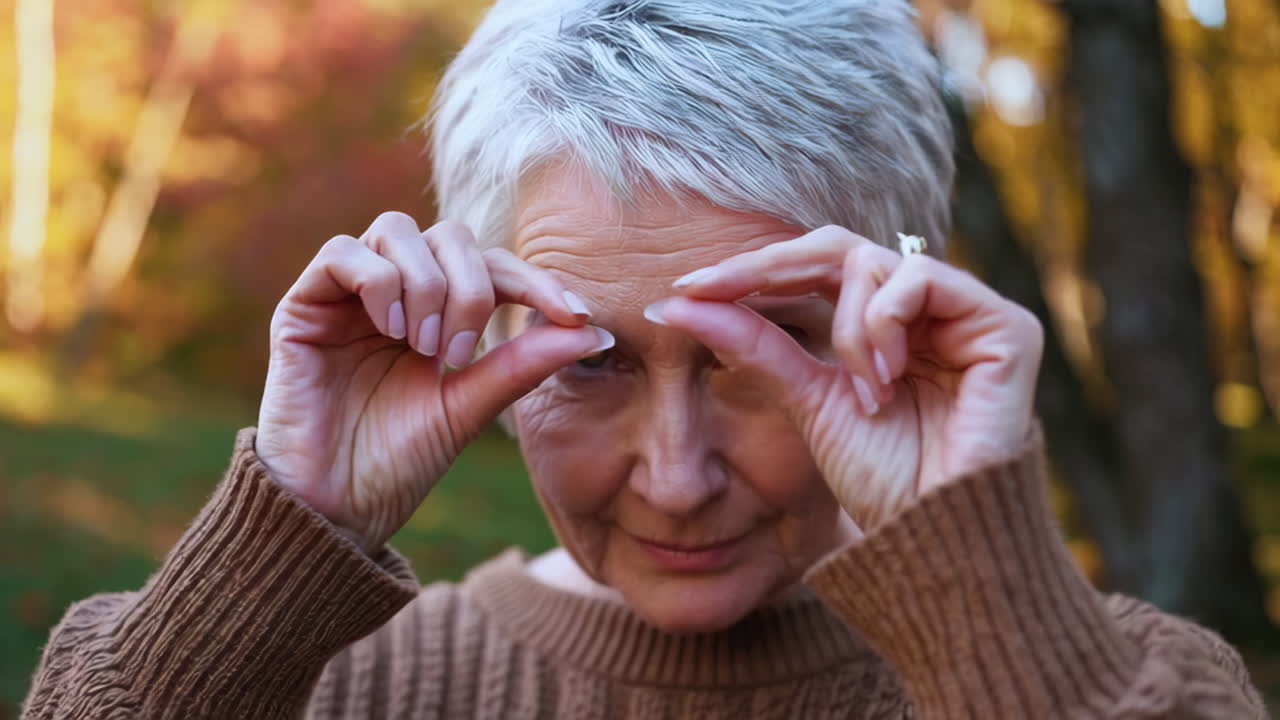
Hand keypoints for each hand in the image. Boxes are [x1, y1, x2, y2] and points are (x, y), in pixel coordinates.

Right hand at [256, 212, 612, 550]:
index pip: (493, 267)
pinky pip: (343, 252)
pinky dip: (378, 282)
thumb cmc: (399, 463)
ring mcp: (348, 295)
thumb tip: (595, 331)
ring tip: (423, 348)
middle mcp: (395, 294)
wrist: (336, 508)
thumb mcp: (471, 407)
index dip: (536, 281)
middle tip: (458, 354)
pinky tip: (390, 332)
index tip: (574, 315)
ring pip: (398, 230)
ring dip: (426, 286)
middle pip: (450, 235)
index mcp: (438, 315)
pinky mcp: (303, 305)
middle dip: (471, 287)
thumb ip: (523, 364)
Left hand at [650, 225, 1042, 530]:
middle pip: (838, 248)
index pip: (813, 269)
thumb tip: (678, 305)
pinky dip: (888, 319)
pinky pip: (925, 279)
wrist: (933, 537)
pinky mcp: (1004, 326)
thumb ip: (754, 346)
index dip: (752, 270)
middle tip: (715, 286)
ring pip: (876, 261)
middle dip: (771, 266)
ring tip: (860, 387)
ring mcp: (965, 314)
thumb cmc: (880, 479)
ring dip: (848, 324)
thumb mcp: (805, 400)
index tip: (687, 288)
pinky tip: (886, 375)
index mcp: (880, 326)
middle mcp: (923, 311)